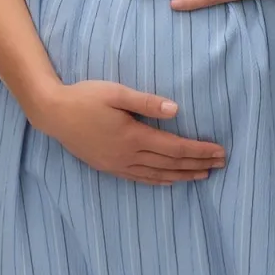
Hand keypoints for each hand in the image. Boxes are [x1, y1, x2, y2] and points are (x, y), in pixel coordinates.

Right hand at [33, 80, 226, 185]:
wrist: (53, 113)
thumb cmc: (85, 97)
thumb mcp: (116, 92)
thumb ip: (146, 102)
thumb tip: (176, 110)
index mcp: (133, 137)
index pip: (175, 148)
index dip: (199, 150)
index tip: (219, 151)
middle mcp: (128, 156)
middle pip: (171, 164)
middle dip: (198, 164)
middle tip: (221, 164)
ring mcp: (118, 165)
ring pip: (158, 175)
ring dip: (183, 176)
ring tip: (203, 175)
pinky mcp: (109, 167)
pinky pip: (140, 179)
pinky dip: (159, 181)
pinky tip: (170, 181)